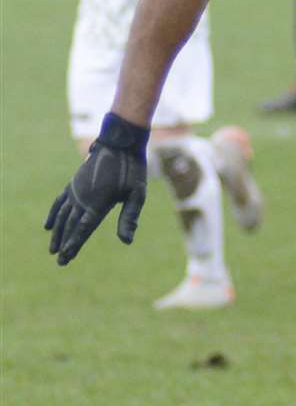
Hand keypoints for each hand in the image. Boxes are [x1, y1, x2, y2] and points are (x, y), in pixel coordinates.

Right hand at [45, 112, 148, 264]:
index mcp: (98, 203)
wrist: (120, 143)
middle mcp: (83, 198)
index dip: (74, 244)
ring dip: (57, 233)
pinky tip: (48, 226)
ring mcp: (76, 190)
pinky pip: (59, 201)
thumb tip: (126, 241)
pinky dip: (54, 214)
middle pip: (71, 226)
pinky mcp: (74, 183)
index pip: (83, 229)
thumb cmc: (132, 170)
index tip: (66, 258)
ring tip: (52, 249)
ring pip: (62, 216)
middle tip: (60, 262)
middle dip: (65, 244)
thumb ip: (129, 218)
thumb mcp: (137, 194)